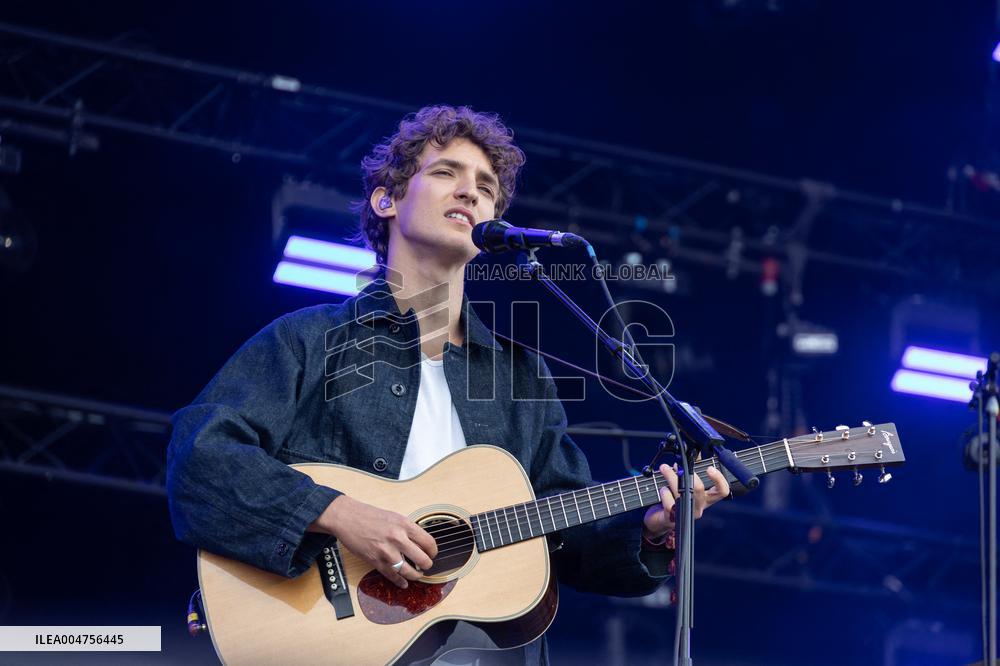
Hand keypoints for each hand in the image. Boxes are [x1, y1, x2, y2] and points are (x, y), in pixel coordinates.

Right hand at [310, 495, 436, 588]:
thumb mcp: (394, 516)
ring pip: (408, 571)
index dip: (433, 551)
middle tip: (426, 566)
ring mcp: (386, 551)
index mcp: (404, 524)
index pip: (428, 542)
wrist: (348, 517)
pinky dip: (399, 581)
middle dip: (426, 565)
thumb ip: (407, 529)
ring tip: (417, 575)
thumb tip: (420, 542)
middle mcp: (397, 538)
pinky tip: (404, 583)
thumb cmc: (370, 515)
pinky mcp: (375, 561)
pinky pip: (391, 575)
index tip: (432, 554)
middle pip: (422, 559)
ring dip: (415, 575)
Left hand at [642, 463, 730, 538]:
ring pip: (682, 494)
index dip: (720, 480)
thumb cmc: (674, 499)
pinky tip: (663, 489)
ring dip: (671, 478)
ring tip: (664, 469)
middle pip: (699, 489)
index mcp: (706, 498)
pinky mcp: (673, 519)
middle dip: (686, 473)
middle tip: (677, 465)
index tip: (709, 468)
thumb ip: (692, 471)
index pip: (722, 491)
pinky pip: (669, 502)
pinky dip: (664, 492)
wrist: (660, 518)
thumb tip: (696, 454)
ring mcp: (687, 515)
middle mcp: (699, 507)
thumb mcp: (686, 485)